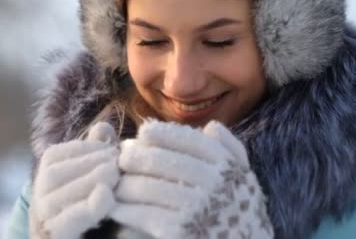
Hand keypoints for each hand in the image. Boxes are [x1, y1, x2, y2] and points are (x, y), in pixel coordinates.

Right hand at [30, 122, 119, 238]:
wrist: (96, 237)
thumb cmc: (101, 205)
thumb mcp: (101, 176)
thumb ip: (100, 152)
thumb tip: (103, 128)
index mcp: (43, 181)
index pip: (54, 157)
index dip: (84, 148)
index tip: (111, 146)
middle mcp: (36, 202)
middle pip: (53, 177)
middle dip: (87, 164)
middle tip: (117, 161)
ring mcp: (41, 224)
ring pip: (54, 200)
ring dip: (87, 182)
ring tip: (115, 174)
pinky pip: (64, 225)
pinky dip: (86, 208)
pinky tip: (107, 195)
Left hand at [111, 119, 273, 238]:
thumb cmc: (240, 212)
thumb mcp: (243, 178)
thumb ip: (230, 149)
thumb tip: (210, 127)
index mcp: (226, 166)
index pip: (188, 140)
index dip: (162, 134)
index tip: (143, 133)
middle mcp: (213, 183)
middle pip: (161, 161)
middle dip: (134, 157)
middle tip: (119, 158)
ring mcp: (196, 208)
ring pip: (148, 187)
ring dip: (125, 184)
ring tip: (112, 183)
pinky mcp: (181, 232)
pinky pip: (145, 215)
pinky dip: (126, 210)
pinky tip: (116, 209)